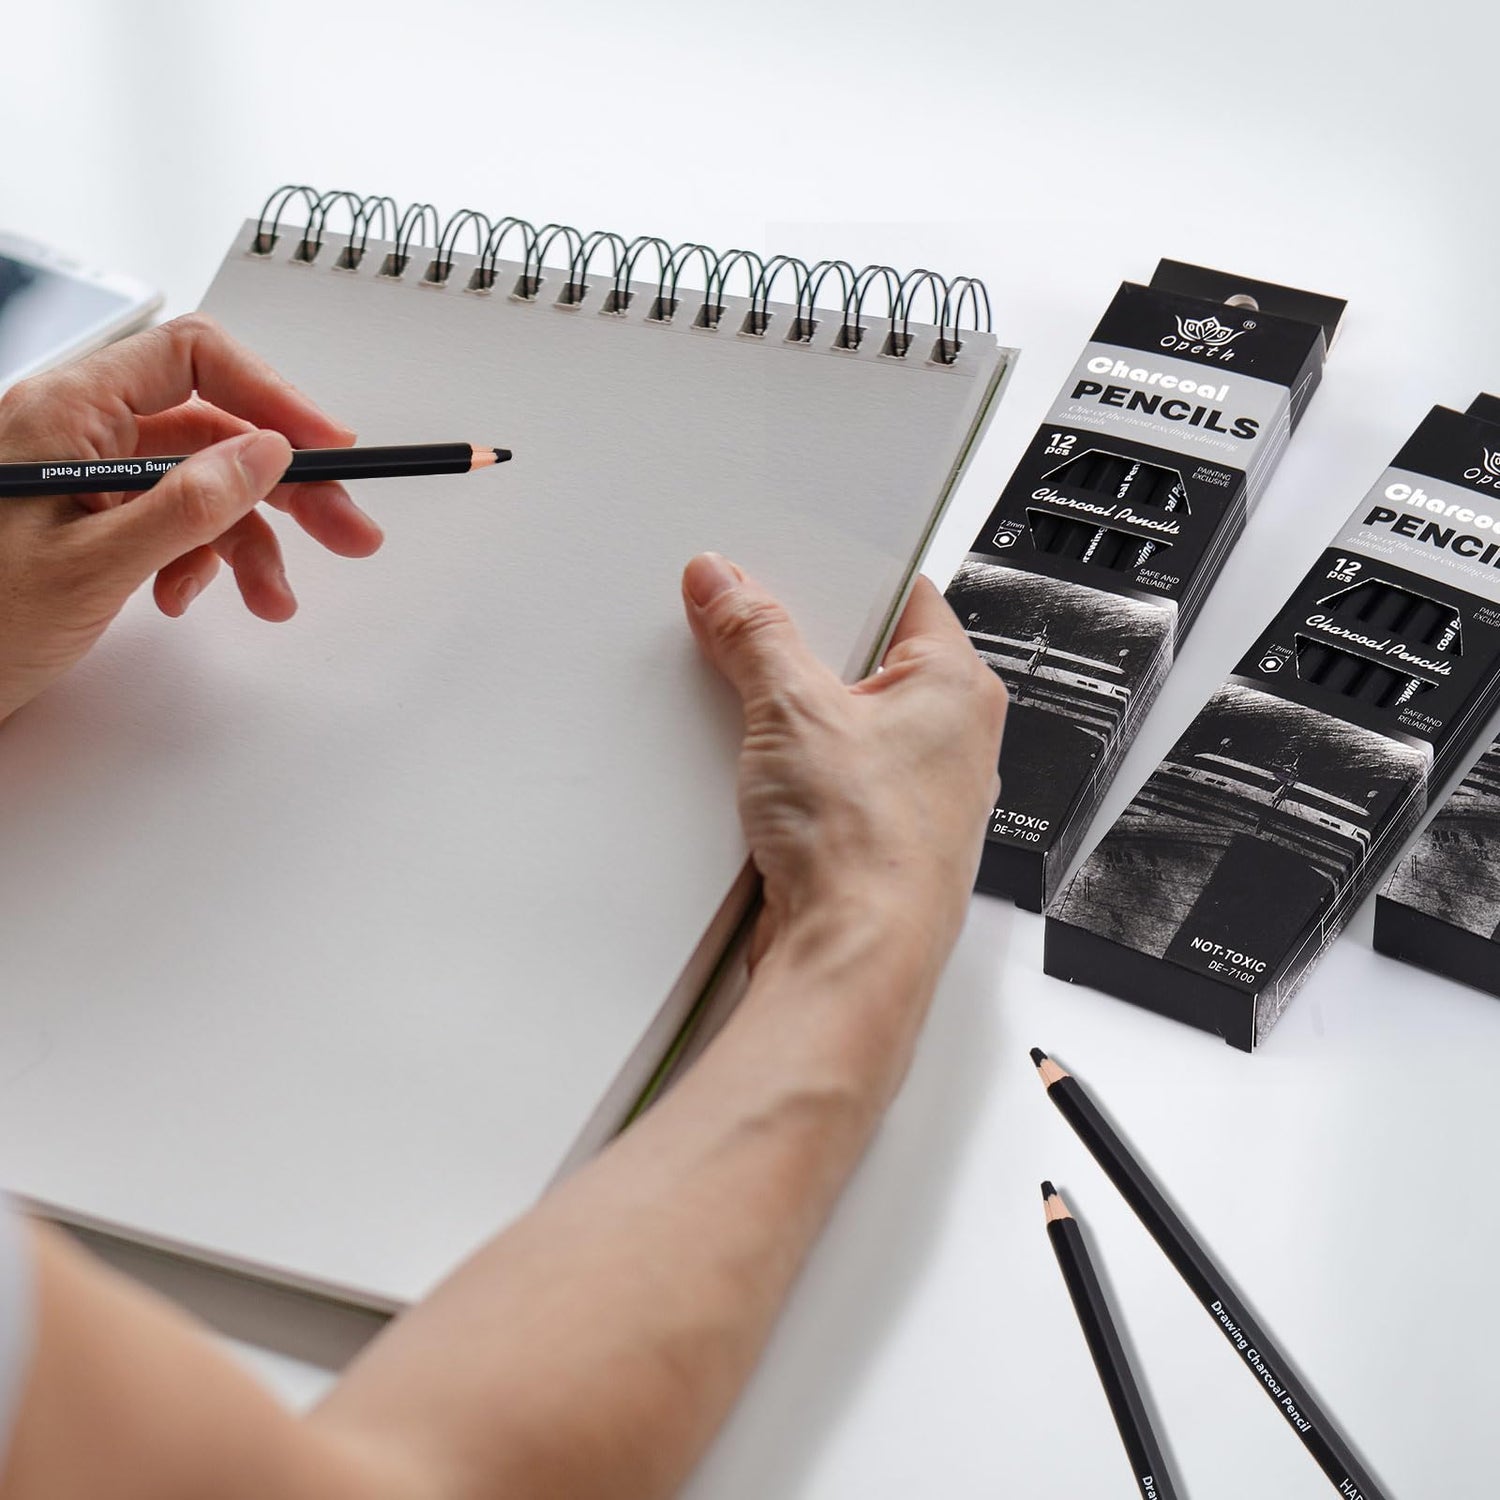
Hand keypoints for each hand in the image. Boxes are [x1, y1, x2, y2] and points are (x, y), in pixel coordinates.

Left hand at [0, 313, 381, 723]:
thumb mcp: (88, 567)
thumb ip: (185, 505)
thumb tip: (266, 453)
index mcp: (67, 411)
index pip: (193, 359)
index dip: (271, 396)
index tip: (328, 448)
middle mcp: (79, 431)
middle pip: (213, 429)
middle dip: (286, 485)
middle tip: (348, 532)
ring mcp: (86, 478)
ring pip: (202, 485)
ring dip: (250, 542)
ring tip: (273, 601)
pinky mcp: (90, 521)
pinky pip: (172, 522)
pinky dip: (200, 562)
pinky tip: (184, 599)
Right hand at [681, 552, 1005, 979]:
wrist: (854, 958)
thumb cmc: (869, 851)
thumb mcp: (794, 711)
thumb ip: (756, 636)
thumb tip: (728, 586)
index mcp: (958, 684)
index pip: (903, 594)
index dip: (839, 577)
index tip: (783, 573)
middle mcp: (951, 735)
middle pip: (865, 658)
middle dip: (804, 651)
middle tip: (754, 642)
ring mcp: (916, 787)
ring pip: (844, 721)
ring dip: (794, 717)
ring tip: (758, 719)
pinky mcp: (876, 832)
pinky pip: (830, 774)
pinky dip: (793, 768)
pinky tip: (762, 776)